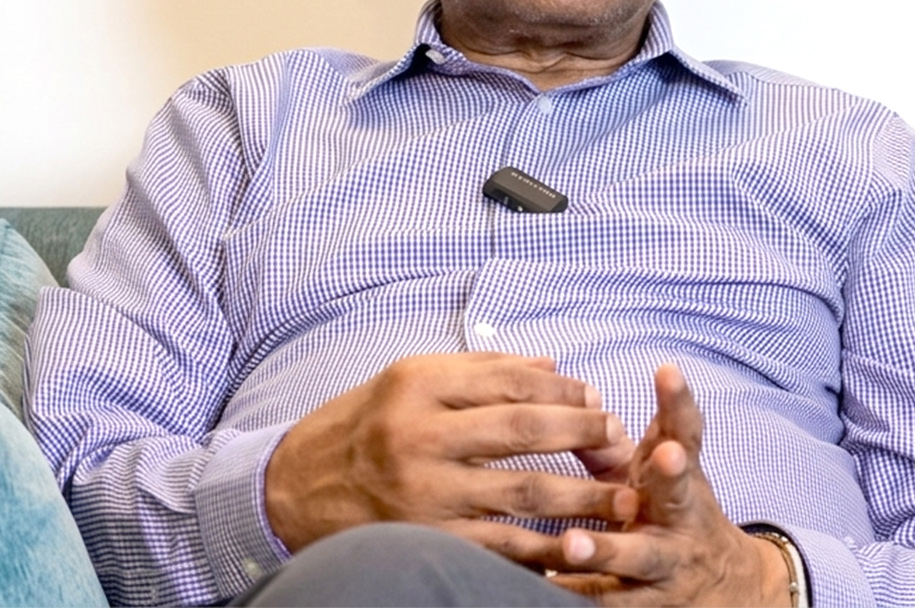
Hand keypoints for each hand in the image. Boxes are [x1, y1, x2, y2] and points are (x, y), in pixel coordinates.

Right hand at [263, 352, 638, 556]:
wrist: (290, 490)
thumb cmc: (359, 428)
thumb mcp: (406, 380)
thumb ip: (481, 370)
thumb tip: (554, 365)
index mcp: (418, 385)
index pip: (510, 380)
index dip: (564, 389)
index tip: (596, 397)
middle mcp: (420, 435)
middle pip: (525, 430)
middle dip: (584, 434)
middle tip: (620, 440)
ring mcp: (425, 492)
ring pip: (525, 492)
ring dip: (583, 496)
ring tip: (624, 498)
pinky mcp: (427, 539)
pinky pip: (501, 546)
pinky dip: (546, 549)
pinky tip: (579, 546)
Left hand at [526, 364, 793, 606]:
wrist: (724, 588)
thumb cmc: (673, 513)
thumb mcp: (654, 474)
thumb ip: (615, 441)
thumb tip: (576, 401)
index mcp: (680, 475)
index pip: (686, 430)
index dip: (679, 402)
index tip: (667, 371)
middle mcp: (679, 517)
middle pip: (677, 492)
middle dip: (671, 471)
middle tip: (664, 452)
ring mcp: (664, 564)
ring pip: (635, 557)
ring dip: (603, 549)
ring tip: (571, 543)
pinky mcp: (644, 604)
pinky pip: (608, 601)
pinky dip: (578, 594)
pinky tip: (547, 588)